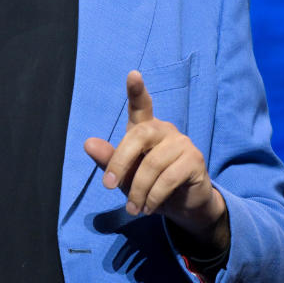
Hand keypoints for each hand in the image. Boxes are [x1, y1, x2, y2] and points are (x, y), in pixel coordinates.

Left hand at [84, 71, 227, 246]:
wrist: (183, 207)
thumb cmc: (150, 186)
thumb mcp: (124, 176)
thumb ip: (108, 160)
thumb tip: (88, 143)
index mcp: (146, 129)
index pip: (141, 105)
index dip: (136, 90)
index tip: (133, 74)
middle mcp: (165, 130)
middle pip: (139, 135)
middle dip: (120, 161)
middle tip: (109, 185)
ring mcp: (182, 143)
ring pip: (153, 163)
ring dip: (138, 189)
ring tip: (133, 207)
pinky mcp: (195, 161)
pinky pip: (170, 178)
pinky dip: (154, 196)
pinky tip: (149, 207)